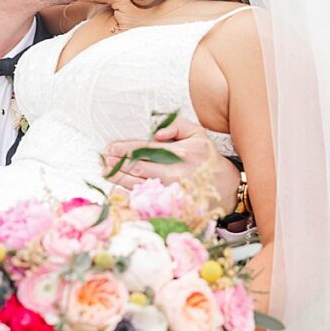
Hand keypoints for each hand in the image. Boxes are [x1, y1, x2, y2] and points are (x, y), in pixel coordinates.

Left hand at [101, 117, 240, 214]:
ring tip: (105, 172)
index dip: (124, 148)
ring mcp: (172, 191)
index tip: (109, 148)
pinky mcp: (171, 205)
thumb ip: (175, 126)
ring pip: (138, 184)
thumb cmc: (207, 157)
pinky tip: (118, 188)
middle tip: (103, 159)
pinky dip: (129, 194)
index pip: (144, 149)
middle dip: (116, 163)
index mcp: (181, 152)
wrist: (226, 187)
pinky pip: (146, 199)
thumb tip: (154, 132)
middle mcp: (175, 172)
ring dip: (118, 178)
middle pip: (137, 167)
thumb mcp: (197, 133)